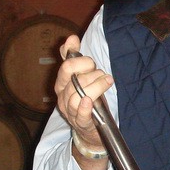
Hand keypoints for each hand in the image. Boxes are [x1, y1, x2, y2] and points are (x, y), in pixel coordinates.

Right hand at [54, 35, 113, 152]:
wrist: (93, 130)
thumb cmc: (88, 101)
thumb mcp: (82, 78)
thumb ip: (74, 58)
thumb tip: (71, 38)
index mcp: (62, 84)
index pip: (66, 67)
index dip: (82, 62)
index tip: (92, 64)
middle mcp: (62, 97)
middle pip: (72, 79)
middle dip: (90, 73)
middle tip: (102, 75)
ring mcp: (70, 111)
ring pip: (78, 94)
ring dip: (96, 86)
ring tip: (107, 82)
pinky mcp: (81, 123)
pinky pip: (79, 113)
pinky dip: (83, 107)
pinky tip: (89, 101)